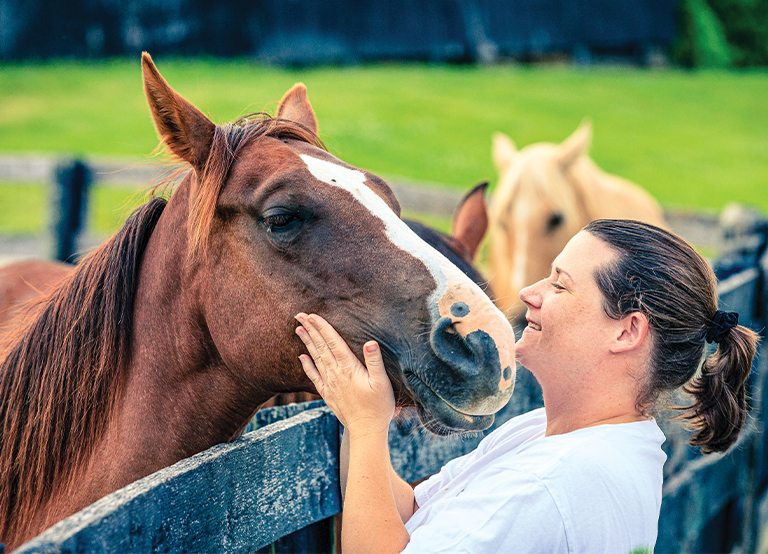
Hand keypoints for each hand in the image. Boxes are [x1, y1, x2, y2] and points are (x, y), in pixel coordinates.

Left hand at [295, 313, 394, 437]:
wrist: (366, 430)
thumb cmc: (378, 406)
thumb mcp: (382, 383)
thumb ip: (375, 361)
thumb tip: (370, 342)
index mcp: (348, 368)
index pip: (333, 342)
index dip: (322, 327)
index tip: (312, 315)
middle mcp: (335, 374)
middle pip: (321, 347)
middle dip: (310, 329)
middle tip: (299, 314)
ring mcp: (329, 384)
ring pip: (315, 358)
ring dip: (307, 342)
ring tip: (298, 328)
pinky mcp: (328, 394)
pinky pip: (314, 376)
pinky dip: (306, 365)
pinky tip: (301, 356)